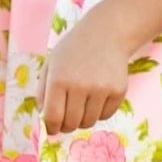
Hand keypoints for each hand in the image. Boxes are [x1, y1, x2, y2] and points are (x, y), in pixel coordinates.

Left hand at [37, 15, 129, 134]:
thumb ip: (43, 94)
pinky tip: (97, 96)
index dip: (51, 128)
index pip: (53, 118)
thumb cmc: (73, 51)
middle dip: (67, 125)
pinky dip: (99, 112)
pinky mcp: (118, 91)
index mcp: (58, 80)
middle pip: (71, 124)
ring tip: (82, 103)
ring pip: (88, 122)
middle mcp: (80, 86)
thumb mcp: (51, 66)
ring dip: (83, 118)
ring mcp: (101, 89)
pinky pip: (105, 115)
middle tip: (68, 117)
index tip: (53, 128)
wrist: (106, 33)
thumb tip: (45, 122)